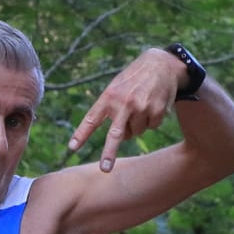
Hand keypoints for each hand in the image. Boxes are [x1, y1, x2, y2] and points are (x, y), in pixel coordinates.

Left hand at [67, 49, 189, 171]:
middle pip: (115, 134)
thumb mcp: (116, 87)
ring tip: (140, 106)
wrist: (161, 64)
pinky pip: (151, 127)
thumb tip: (120, 138)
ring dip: (137, 126)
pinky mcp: (157, 110)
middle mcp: (124, 103)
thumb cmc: (134, 79)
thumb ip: (111, 109)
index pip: (92, 118)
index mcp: (109, 96)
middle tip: (105, 168)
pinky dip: (151, 120)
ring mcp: (141, 107)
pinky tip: (153, 105)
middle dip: (109, 153)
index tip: (72, 147)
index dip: (82, 134)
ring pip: (135, 132)